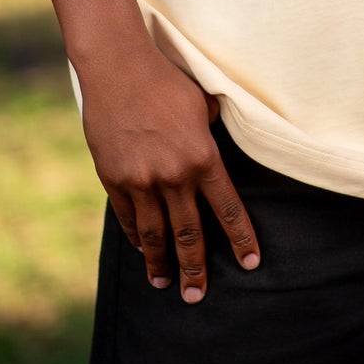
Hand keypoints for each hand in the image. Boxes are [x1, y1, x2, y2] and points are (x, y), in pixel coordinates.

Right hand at [80, 47, 259, 302]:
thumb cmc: (165, 80)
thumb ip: (212, 132)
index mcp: (202, 157)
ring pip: (155, 234)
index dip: (241, 239)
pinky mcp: (114, 177)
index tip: (250, 263)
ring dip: (161, 263)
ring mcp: (141, 180)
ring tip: (166, 283)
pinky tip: (142, 249)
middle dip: (196, 269)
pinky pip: (128, 217)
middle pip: (189, 234)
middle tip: (198, 296)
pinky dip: (136, 237)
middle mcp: (174, 175)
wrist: (117, 67)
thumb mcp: (202, 103)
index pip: (228, 209)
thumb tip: (219, 144)